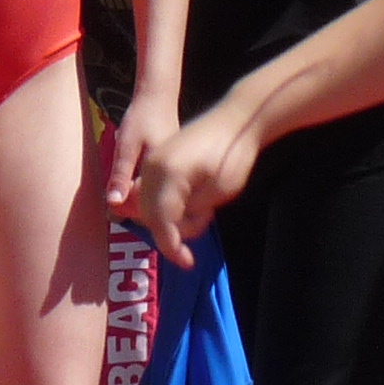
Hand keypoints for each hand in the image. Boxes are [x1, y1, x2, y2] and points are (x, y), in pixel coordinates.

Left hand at [101, 90, 179, 216]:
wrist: (158, 97)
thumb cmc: (142, 117)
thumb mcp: (125, 146)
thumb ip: (120, 175)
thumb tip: (113, 203)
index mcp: (164, 172)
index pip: (146, 202)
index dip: (127, 210)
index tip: (110, 213)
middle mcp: (173, 174)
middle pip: (153, 201)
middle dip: (133, 207)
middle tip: (111, 211)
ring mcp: (174, 170)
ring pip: (155, 193)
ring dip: (138, 198)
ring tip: (120, 199)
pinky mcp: (171, 166)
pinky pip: (157, 184)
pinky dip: (144, 187)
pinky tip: (132, 184)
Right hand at [139, 104, 258, 263]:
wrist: (235, 122)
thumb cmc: (233, 156)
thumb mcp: (217, 193)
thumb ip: (190, 213)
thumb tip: (174, 229)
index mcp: (166, 175)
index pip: (159, 221)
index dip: (172, 246)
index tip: (187, 263)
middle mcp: (151, 167)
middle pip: (149, 216)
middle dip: (174, 230)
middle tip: (205, 219)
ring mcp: (151, 162)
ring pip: (148, 206)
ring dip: (172, 217)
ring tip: (203, 207)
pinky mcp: (156, 161)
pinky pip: (152, 192)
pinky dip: (169, 204)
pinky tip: (194, 200)